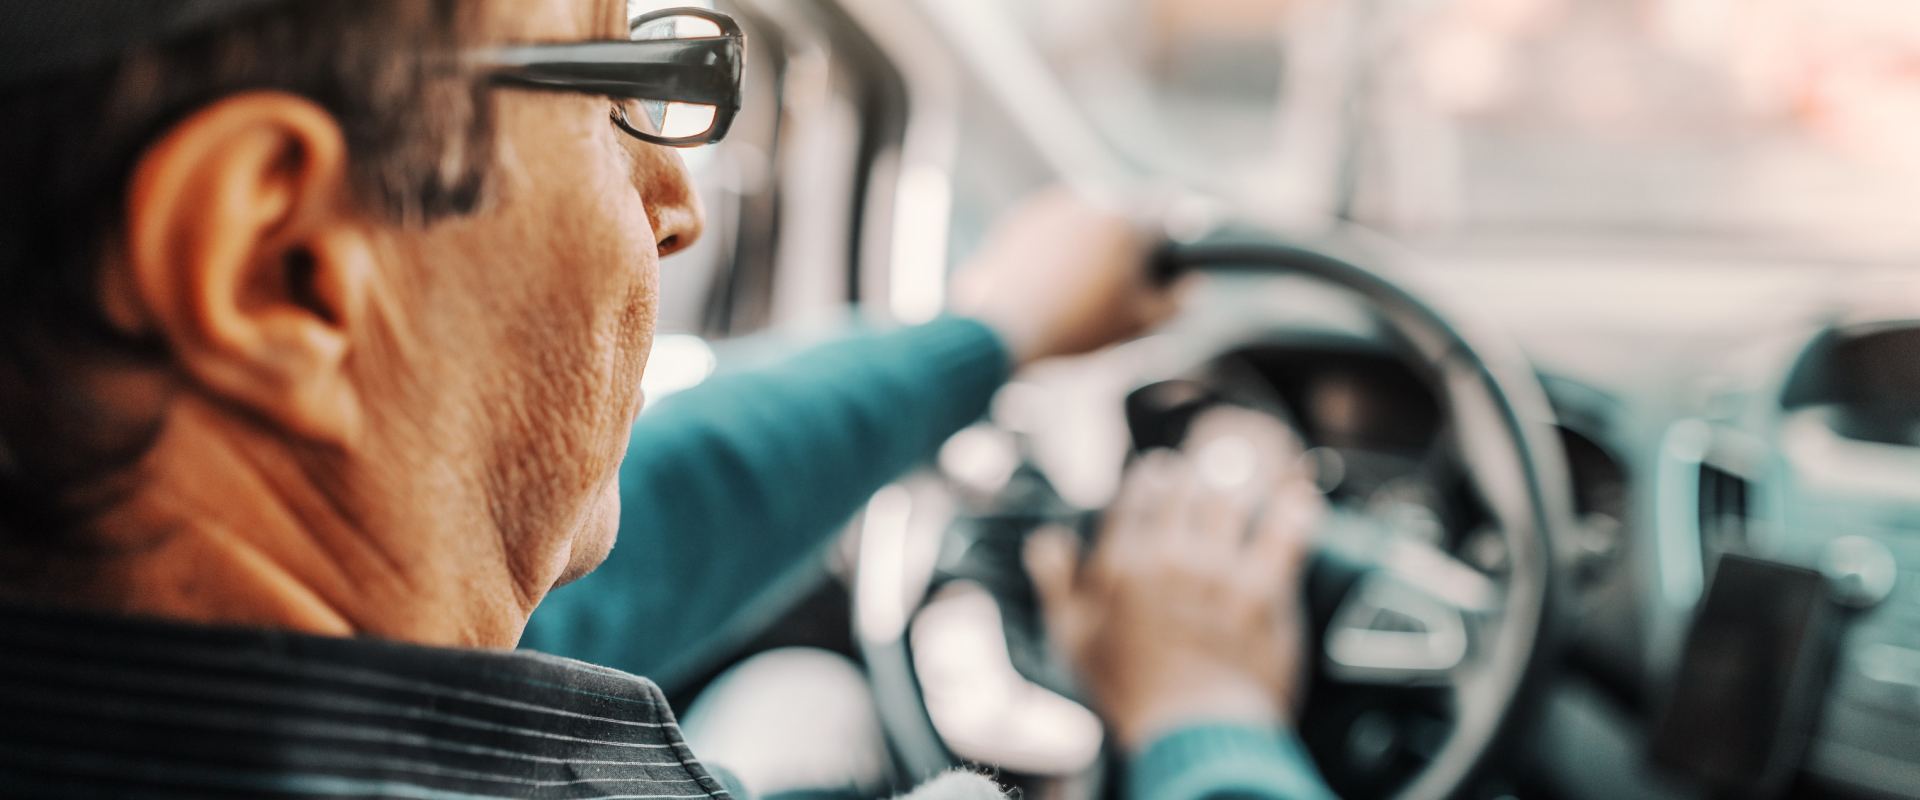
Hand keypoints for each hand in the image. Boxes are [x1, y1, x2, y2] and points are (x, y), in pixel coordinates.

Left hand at [949, 188, 1183, 365]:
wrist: (1001, 328)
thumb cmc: (1074, 326)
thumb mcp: (1136, 322)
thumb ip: (1174, 301)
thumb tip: (1192, 285)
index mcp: (1126, 222)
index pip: (1168, 211)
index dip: (1181, 223)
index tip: (1183, 231)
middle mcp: (1091, 203)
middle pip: (1126, 217)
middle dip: (1130, 242)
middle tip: (1123, 282)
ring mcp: (1052, 208)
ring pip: (1089, 222)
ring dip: (1094, 243)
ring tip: (1083, 288)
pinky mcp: (1022, 220)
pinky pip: (1055, 229)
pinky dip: (1060, 247)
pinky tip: (1055, 281)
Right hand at [1024, 407, 1323, 750]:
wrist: (1190, 735)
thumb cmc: (1131, 691)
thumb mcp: (1074, 640)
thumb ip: (1056, 583)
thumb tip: (1046, 540)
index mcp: (1120, 564)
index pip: (1139, 491)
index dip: (1155, 475)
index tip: (1165, 473)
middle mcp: (1168, 558)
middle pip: (1189, 485)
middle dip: (1198, 474)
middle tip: (1207, 475)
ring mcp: (1218, 571)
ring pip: (1234, 495)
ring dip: (1241, 480)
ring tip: (1247, 479)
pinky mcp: (1264, 590)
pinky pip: (1286, 528)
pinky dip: (1293, 507)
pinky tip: (1297, 499)